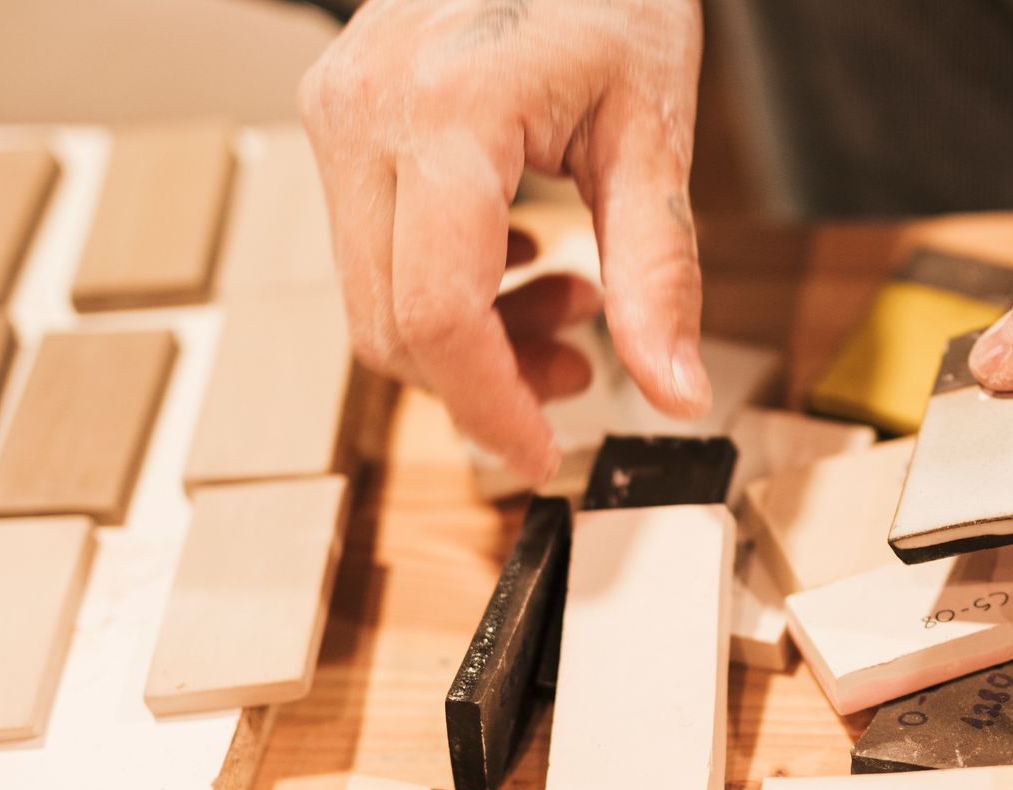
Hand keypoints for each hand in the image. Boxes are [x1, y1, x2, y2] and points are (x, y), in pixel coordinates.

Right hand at [299, 0, 709, 481]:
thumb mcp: (655, 129)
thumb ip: (659, 272)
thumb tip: (674, 394)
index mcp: (448, 113)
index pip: (437, 314)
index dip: (488, 406)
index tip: (542, 454)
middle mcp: (366, 114)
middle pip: (390, 323)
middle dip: (482, 382)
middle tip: (577, 371)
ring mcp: (338, 112)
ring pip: (372, 297)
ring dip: (468, 338)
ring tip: (569, 303)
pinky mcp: (338, 115)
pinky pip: (370, 247)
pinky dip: (442, 286)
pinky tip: (523, 257)